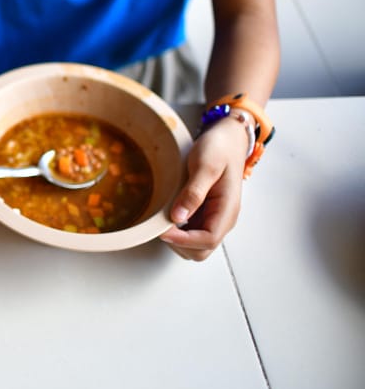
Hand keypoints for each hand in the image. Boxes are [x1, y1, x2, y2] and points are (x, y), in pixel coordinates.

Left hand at [160, 118, 246, 260]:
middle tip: (160, 225)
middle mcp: (222, 218)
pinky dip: (177, 230)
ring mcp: (214, 217)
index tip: (163, 231)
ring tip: (162, 219)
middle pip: (201, 249)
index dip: (184, 240)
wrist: (227, 139)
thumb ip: (193, 192)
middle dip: (179, 243)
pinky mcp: (205, 213)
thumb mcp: (205, 166)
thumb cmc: (219, 149)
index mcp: (227, 210)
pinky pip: (191, 231)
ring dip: (177, 238)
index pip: (208, 240)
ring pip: (195, 244)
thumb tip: (178, 217)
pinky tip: (167, 214)